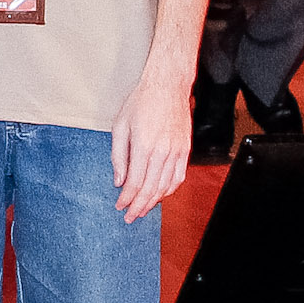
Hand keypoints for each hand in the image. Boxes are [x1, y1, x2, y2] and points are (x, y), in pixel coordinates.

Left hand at [108, 72, 190, 222]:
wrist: (167, 85)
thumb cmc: (141, 102)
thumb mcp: (120, 126)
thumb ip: (118, 156)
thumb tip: (119, 180)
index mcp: (144, 145)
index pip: (134, 182)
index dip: (126, 198)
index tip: (119, 206)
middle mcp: (162, 151)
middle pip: (150, 189)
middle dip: (138, 206)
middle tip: (130, 217)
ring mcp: (177, 151)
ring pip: (165, 186)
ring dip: (153, 202)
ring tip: (142, 210)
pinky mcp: (185, 149)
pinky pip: (178, 177)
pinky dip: (169, 190)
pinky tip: (160, 195)